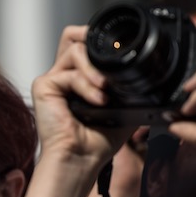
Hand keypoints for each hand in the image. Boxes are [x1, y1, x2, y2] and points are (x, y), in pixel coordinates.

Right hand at [32, 25, 132, 165]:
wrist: (81, 159)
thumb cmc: (96, 142)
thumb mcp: (123, 110)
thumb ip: (130, 91)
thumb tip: (151, 79)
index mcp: (78, 80)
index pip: (84, 46)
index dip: (99, 42)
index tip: (119, 49)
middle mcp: (63, 76)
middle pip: (72, 36)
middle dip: (91, 38)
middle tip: (109, 54)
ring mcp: (52, 80)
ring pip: (75, 49)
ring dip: (95, 68)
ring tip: (106, 88)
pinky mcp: (43, 86)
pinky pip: (70, 73)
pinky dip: (87, 84)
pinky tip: (98, 101)